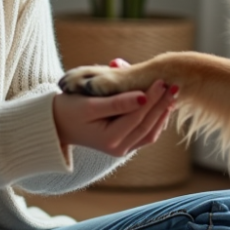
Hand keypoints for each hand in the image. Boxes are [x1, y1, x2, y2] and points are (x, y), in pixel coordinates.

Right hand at [52, 58, 179, 156]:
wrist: (57, 124)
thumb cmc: (69, 109)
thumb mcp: (89, 104)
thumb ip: (116, 102)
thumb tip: (143, 95)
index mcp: (109, 140)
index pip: (137, 117)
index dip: (151, 98)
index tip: (161, 80)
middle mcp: (118, 149)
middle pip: (147, 125)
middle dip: (161, 104)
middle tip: (173, 84)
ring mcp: (122, 148)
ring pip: (150, 132)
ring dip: (162, 113)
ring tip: (172, 94)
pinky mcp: (124, 144)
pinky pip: (145, 133)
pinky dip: (155, 120)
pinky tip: (162, 104)